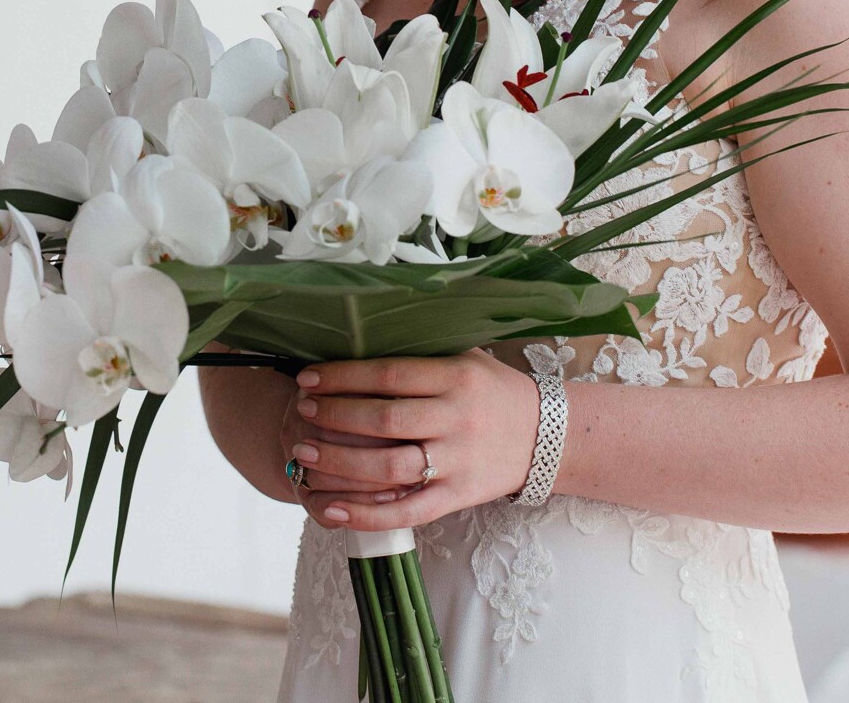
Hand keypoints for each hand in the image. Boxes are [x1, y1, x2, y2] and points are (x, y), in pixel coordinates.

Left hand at [288, 348, 542, 531]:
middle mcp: (457, 419)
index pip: (389, 374)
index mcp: (456, 377)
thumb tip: (356, 335)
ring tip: (304, 452)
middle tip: (301, 411)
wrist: (547, 437)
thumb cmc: (492, 391)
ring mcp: (458, 463)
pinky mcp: (458, 498)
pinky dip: (366, 514)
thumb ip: (420, 351)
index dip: (343, 376)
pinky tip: (331, 509)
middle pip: (385, 419)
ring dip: (340, 461)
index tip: (308, 378)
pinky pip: (407, 512)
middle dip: (335, 415)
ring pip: (390, 467)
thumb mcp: (466, 357)